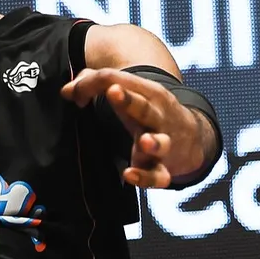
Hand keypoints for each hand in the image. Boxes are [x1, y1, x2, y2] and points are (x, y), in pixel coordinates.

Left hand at [60, 67, 213, 187]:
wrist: (193, 137)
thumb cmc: (149, 110)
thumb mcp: (129, 91)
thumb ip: (94, 83)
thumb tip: (66, 92)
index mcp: (147, 92)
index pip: (117, 80)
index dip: (91, 84)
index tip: (74, 96)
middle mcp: (158, 115)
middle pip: (144, 106)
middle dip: (129, 100)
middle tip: (113, 91)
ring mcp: (163, 142)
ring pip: (160, 143)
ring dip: (153, 142)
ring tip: (144, 142)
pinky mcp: (164, 167)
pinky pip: (158, 176)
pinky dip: (145, 178)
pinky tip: (129, 175)